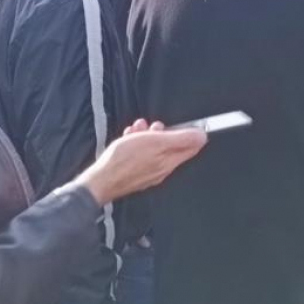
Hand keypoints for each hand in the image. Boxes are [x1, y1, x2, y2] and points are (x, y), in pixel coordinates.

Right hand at [75, 119, 207, 206]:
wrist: (101, 179)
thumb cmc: (125, 160)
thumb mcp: (156, 142)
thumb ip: (180, 138)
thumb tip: (202, 136)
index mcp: (170, 162)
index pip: (191, 147)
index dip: (188, 132)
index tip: (179, 124)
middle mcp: (162, 169)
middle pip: (170, 145)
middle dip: (161, 131)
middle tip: (150, 127)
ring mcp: (148, 172)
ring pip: (154, 148)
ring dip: (146, 134)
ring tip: (135, 129)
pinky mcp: (135, 172)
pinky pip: (141, 154)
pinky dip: (136, 143)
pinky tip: (127, 137)